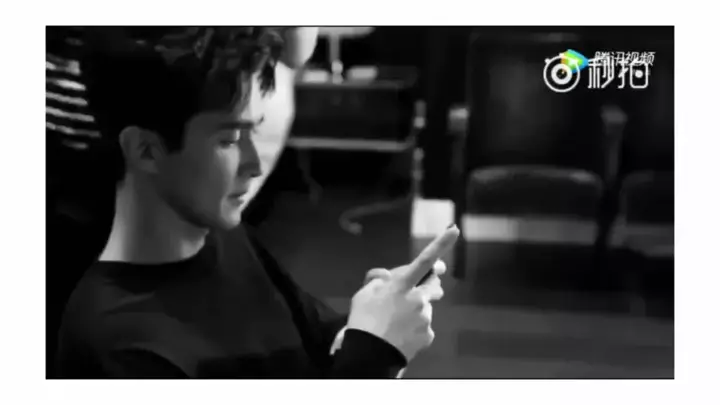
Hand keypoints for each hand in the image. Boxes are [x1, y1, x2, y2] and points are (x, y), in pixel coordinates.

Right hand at [346, 225, 459, 361]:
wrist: (368, 356)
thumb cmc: (363, 321)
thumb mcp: (364, 293)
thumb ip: (379, 280)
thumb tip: (389, 277)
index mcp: (401, 285)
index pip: (424, 260)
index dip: (441, 243)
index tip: (455, 229)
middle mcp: (417, 299)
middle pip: (433, 286)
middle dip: (429, 286)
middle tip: (414, 293)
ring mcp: (425, 318)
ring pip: (426, 308)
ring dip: (416, 310)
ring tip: (395, 323)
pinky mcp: (427, 334)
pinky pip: (424, 326)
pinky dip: (415, 328)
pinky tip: (400, 334)